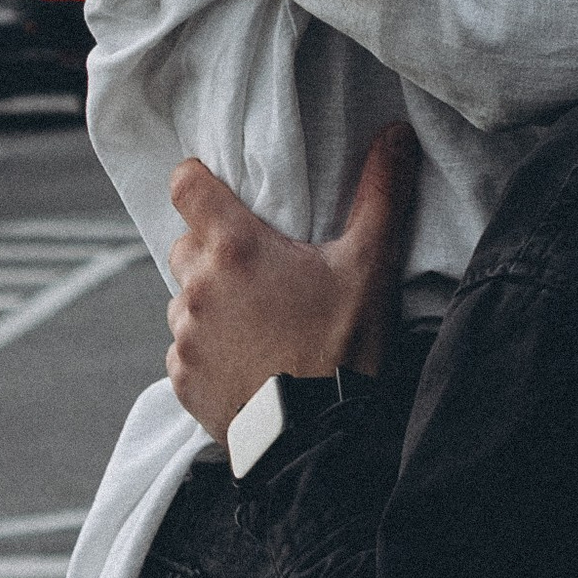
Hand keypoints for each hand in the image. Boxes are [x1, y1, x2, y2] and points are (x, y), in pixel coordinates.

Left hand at [165, 127, 420, 439]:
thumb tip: (395, 134)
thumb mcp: (370, 267)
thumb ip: (381, 194)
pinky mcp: (182, 380)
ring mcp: (184, 337)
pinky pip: (186, 350)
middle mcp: (196, 287)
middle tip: (263, 270)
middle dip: (216, 250)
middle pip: (187, 244)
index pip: (184, 185)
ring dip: (212, 303)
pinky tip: (251, 362)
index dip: (200, 182)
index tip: (222, 194)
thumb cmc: (342, 350)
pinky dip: (210, 350)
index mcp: (234, 248)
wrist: (317, 444)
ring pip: (185, 299)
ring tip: (261, 324)